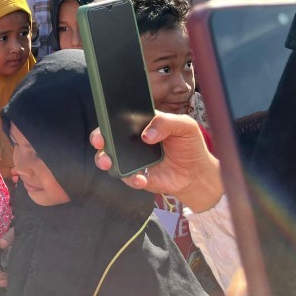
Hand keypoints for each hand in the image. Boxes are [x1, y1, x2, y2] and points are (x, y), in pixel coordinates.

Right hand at [90, 111, 222, 212]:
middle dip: (98, 138)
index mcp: (140, 123)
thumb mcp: (184, 126)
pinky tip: (142, 178)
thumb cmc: (189, 144)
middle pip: (107, 137)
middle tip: (100, 142)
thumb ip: (165, 123)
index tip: (105, 122)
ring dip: (104, 159)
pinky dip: (131, 178)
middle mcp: (131, 140)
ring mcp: (131, 159)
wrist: (197, 172)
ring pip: (109, 157)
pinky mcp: (135, 175)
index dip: (108, 118)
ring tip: (109, 163)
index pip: (120, 117)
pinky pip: (126, 177)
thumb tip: (146, 135)